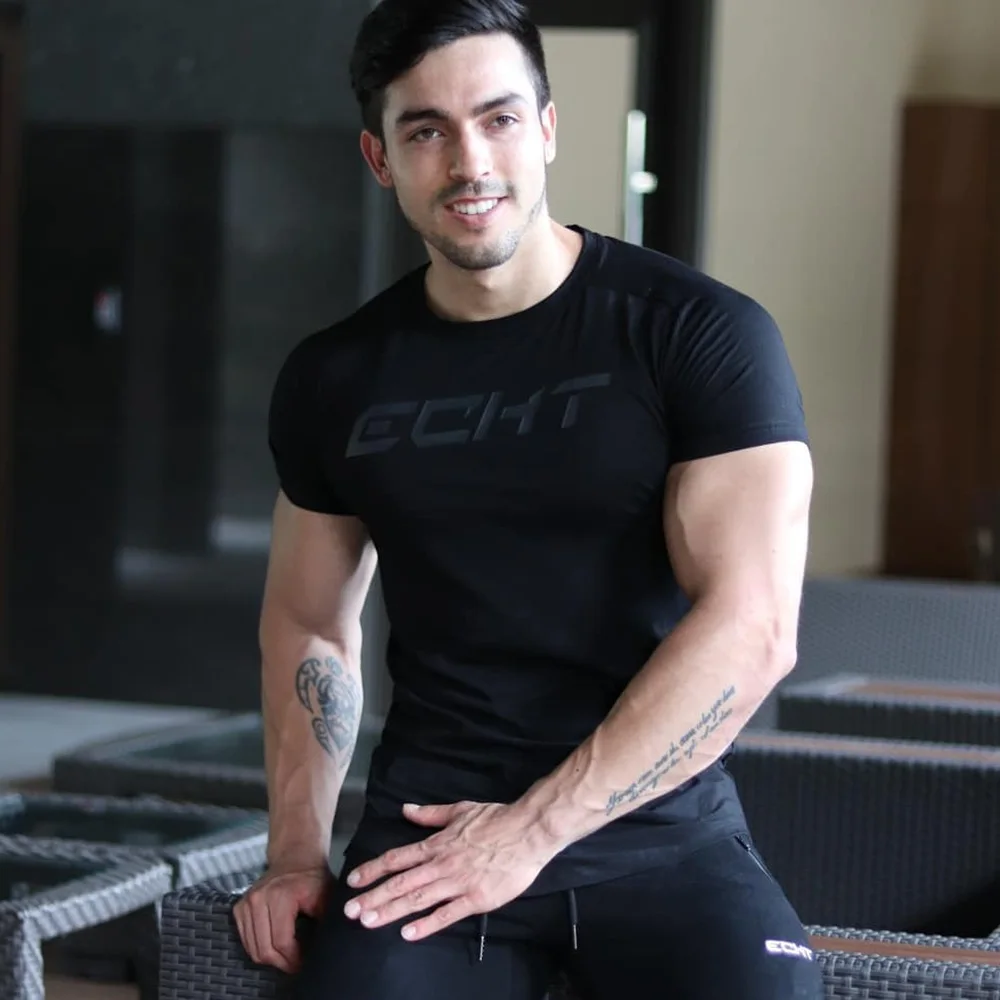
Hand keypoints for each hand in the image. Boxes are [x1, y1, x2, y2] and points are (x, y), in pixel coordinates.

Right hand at [233, 861, 331, 972]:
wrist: (295, 858)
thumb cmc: (313, 878)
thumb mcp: (326, 896)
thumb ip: (327, 921)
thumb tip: (328, 948)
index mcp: (281, 895)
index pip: (282, 942)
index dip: (294, 960)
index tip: (305, 964)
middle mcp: (259, 899)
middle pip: (264, 949)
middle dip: (282, 963)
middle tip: (296, 965)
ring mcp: (246, 903)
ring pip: (253, 949)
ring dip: (270, 958)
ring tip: (287, 956)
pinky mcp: (239, 908)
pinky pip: (246, 940)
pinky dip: (259, 948)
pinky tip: (274, 946)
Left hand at [342, 800, 556, 941]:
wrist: (527, 831)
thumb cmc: (495, 819)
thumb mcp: (459, 810)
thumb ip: (430, 814)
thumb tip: (406, 810)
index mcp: (437, 844)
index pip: (398, 858)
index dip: (373, 869)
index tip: (353, 880)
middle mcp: (442, 864)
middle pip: (401, 882)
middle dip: (374, 896)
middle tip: (350, 911)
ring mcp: (457, 883)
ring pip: (418, 898)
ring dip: (391, 910)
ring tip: (368, 922)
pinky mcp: (476, 899)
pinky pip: (447, 914)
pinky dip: (426, 924)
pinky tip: (408, 934)